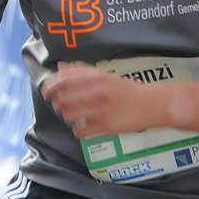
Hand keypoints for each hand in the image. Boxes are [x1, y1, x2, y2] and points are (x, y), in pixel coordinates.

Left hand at [41, 63, 162, 138]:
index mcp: (96, 77)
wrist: (152, 104)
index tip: (46, 92)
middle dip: (57, 103)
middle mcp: (96, 91)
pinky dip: (78, 131)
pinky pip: (81, 131)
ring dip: (67, 117)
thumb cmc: (127, 90)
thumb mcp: (106, 75)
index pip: (64, 80)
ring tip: (73, 117)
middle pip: (63, 99)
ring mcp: (100, 109)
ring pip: (69, 115)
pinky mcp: (105, 126)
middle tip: (60, 106)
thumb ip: (82, 71)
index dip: (50, 87)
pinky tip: (82, 128)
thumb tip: (60, 67)